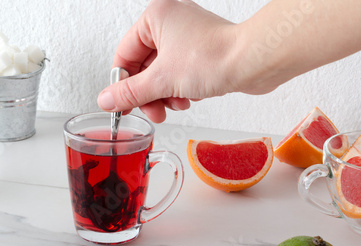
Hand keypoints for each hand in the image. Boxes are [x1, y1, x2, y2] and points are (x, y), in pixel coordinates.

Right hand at [97, 0, 238, 122]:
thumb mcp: (162, 80)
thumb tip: (106, 100)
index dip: (123, 83)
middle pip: (143, 66)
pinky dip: (181, 89)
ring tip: (178, 103)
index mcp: (155, 17)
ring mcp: (187, 36)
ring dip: (166, 94)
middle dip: (149, 93)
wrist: (254, 62)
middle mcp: (170, 22)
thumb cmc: (214, 58)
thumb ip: (130, 92)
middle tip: (153, 112)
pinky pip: (179, 74)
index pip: (125, 54)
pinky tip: (191, 97)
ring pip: (162, 74)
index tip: (122, 105)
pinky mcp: (201, 51)